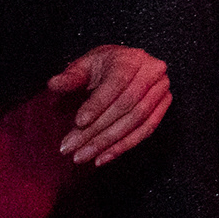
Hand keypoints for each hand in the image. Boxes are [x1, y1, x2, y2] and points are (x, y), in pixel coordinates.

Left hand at [52, 46, 170, 165]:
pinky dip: (124, 146)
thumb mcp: (85, 65)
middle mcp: (152, 72)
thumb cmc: (104, 67)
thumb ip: (70, 76)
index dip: (98, 104)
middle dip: (97, 130)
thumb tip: (55, 84)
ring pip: (137, 121)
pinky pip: (147, 130)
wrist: (126, 67)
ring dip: (108, 142)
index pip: (116, 83)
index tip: (79, 122)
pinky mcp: (163, 106)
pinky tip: (102, 157)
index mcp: (131, 59)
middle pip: (127, 105)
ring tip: (83, 156)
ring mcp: (161, 90)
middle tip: (72, 146)